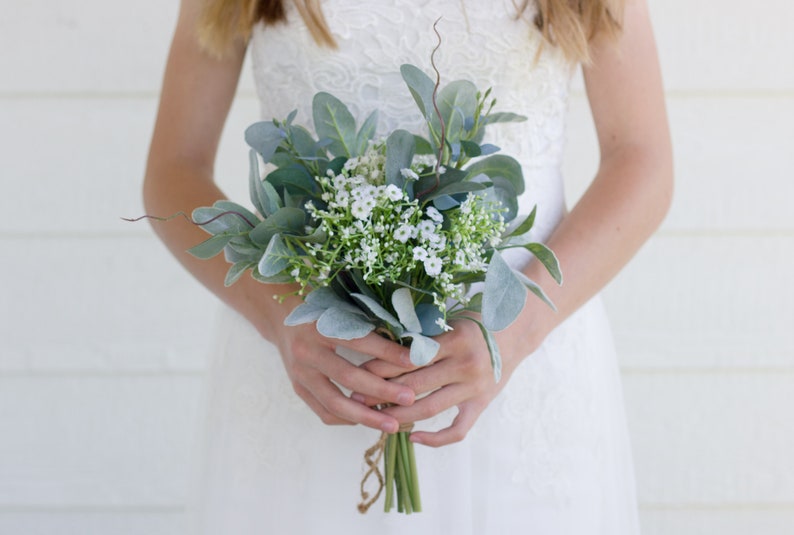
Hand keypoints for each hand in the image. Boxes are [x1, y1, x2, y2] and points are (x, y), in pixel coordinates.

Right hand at [273, 320, 417, 432]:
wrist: (281, 319)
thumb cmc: (321, 311)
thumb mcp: (341, 309)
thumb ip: (367, 323)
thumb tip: (406, 341)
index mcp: (320, 326)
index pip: (359, 341)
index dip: (388, 352)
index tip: (415, 361)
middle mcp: (307, 351)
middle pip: (348, 377)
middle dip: (382, 390)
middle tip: (409, 398)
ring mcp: (300, 373)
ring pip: (335, 403)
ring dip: (367, 416)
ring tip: (392, 424)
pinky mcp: (298, 388)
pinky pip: (324, 412)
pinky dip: (347, 419)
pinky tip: (367, 419)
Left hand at [355, 316, 543, 446]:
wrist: (514, 332)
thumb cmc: (472, 323)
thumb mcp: (447, 321)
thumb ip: (420, 334)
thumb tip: (376, 346)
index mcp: (454, 339)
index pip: (408, 359)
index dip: (380, 368)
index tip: (356, 374)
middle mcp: (466, 364)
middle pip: (414, 385)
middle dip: (381, 393)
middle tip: (356, 399)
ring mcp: (475, 387)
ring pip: (429, 409)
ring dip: (399, 416)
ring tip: (375, 418)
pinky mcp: (482, 404)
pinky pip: (457, 430)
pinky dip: (435, 439)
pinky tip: (413, 439)